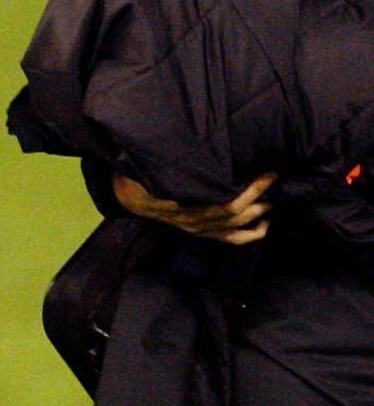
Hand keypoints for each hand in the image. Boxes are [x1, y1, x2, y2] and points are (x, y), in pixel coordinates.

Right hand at [113, 169, 274, 245]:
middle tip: (276, 176)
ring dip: (260, 211)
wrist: (130, 196)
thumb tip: (192, 167)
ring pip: (238, 225)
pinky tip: (265, 223)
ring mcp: (201, 228)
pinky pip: (232, 239)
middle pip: (238, 213)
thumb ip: (174, 171)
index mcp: (188, 207)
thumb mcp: (154, 171)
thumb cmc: (144, 178)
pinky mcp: (203, 232)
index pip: (229, 203)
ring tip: (275, 194)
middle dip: (261, 195)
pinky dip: (251, 234)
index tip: (268, 171)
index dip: (253, 190)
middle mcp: (197, 221)